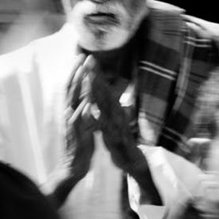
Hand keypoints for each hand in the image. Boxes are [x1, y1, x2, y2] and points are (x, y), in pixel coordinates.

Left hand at [87, 66, 162, 208]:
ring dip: (99, 92)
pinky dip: (100, 119)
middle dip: (96, 76)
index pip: (102, 89)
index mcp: (112, 109)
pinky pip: (107, 127)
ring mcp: (117, 124)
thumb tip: (107, 95)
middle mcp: (116, 113)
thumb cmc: (120, 139)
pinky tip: (94, 111)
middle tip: (89, 59)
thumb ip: (110, 108)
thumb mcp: (112, 120)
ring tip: (91, 79)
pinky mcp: (117, 137)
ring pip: (107, 106)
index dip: (95, 74)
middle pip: (105, 92)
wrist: (131, 159)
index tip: (87, 59)